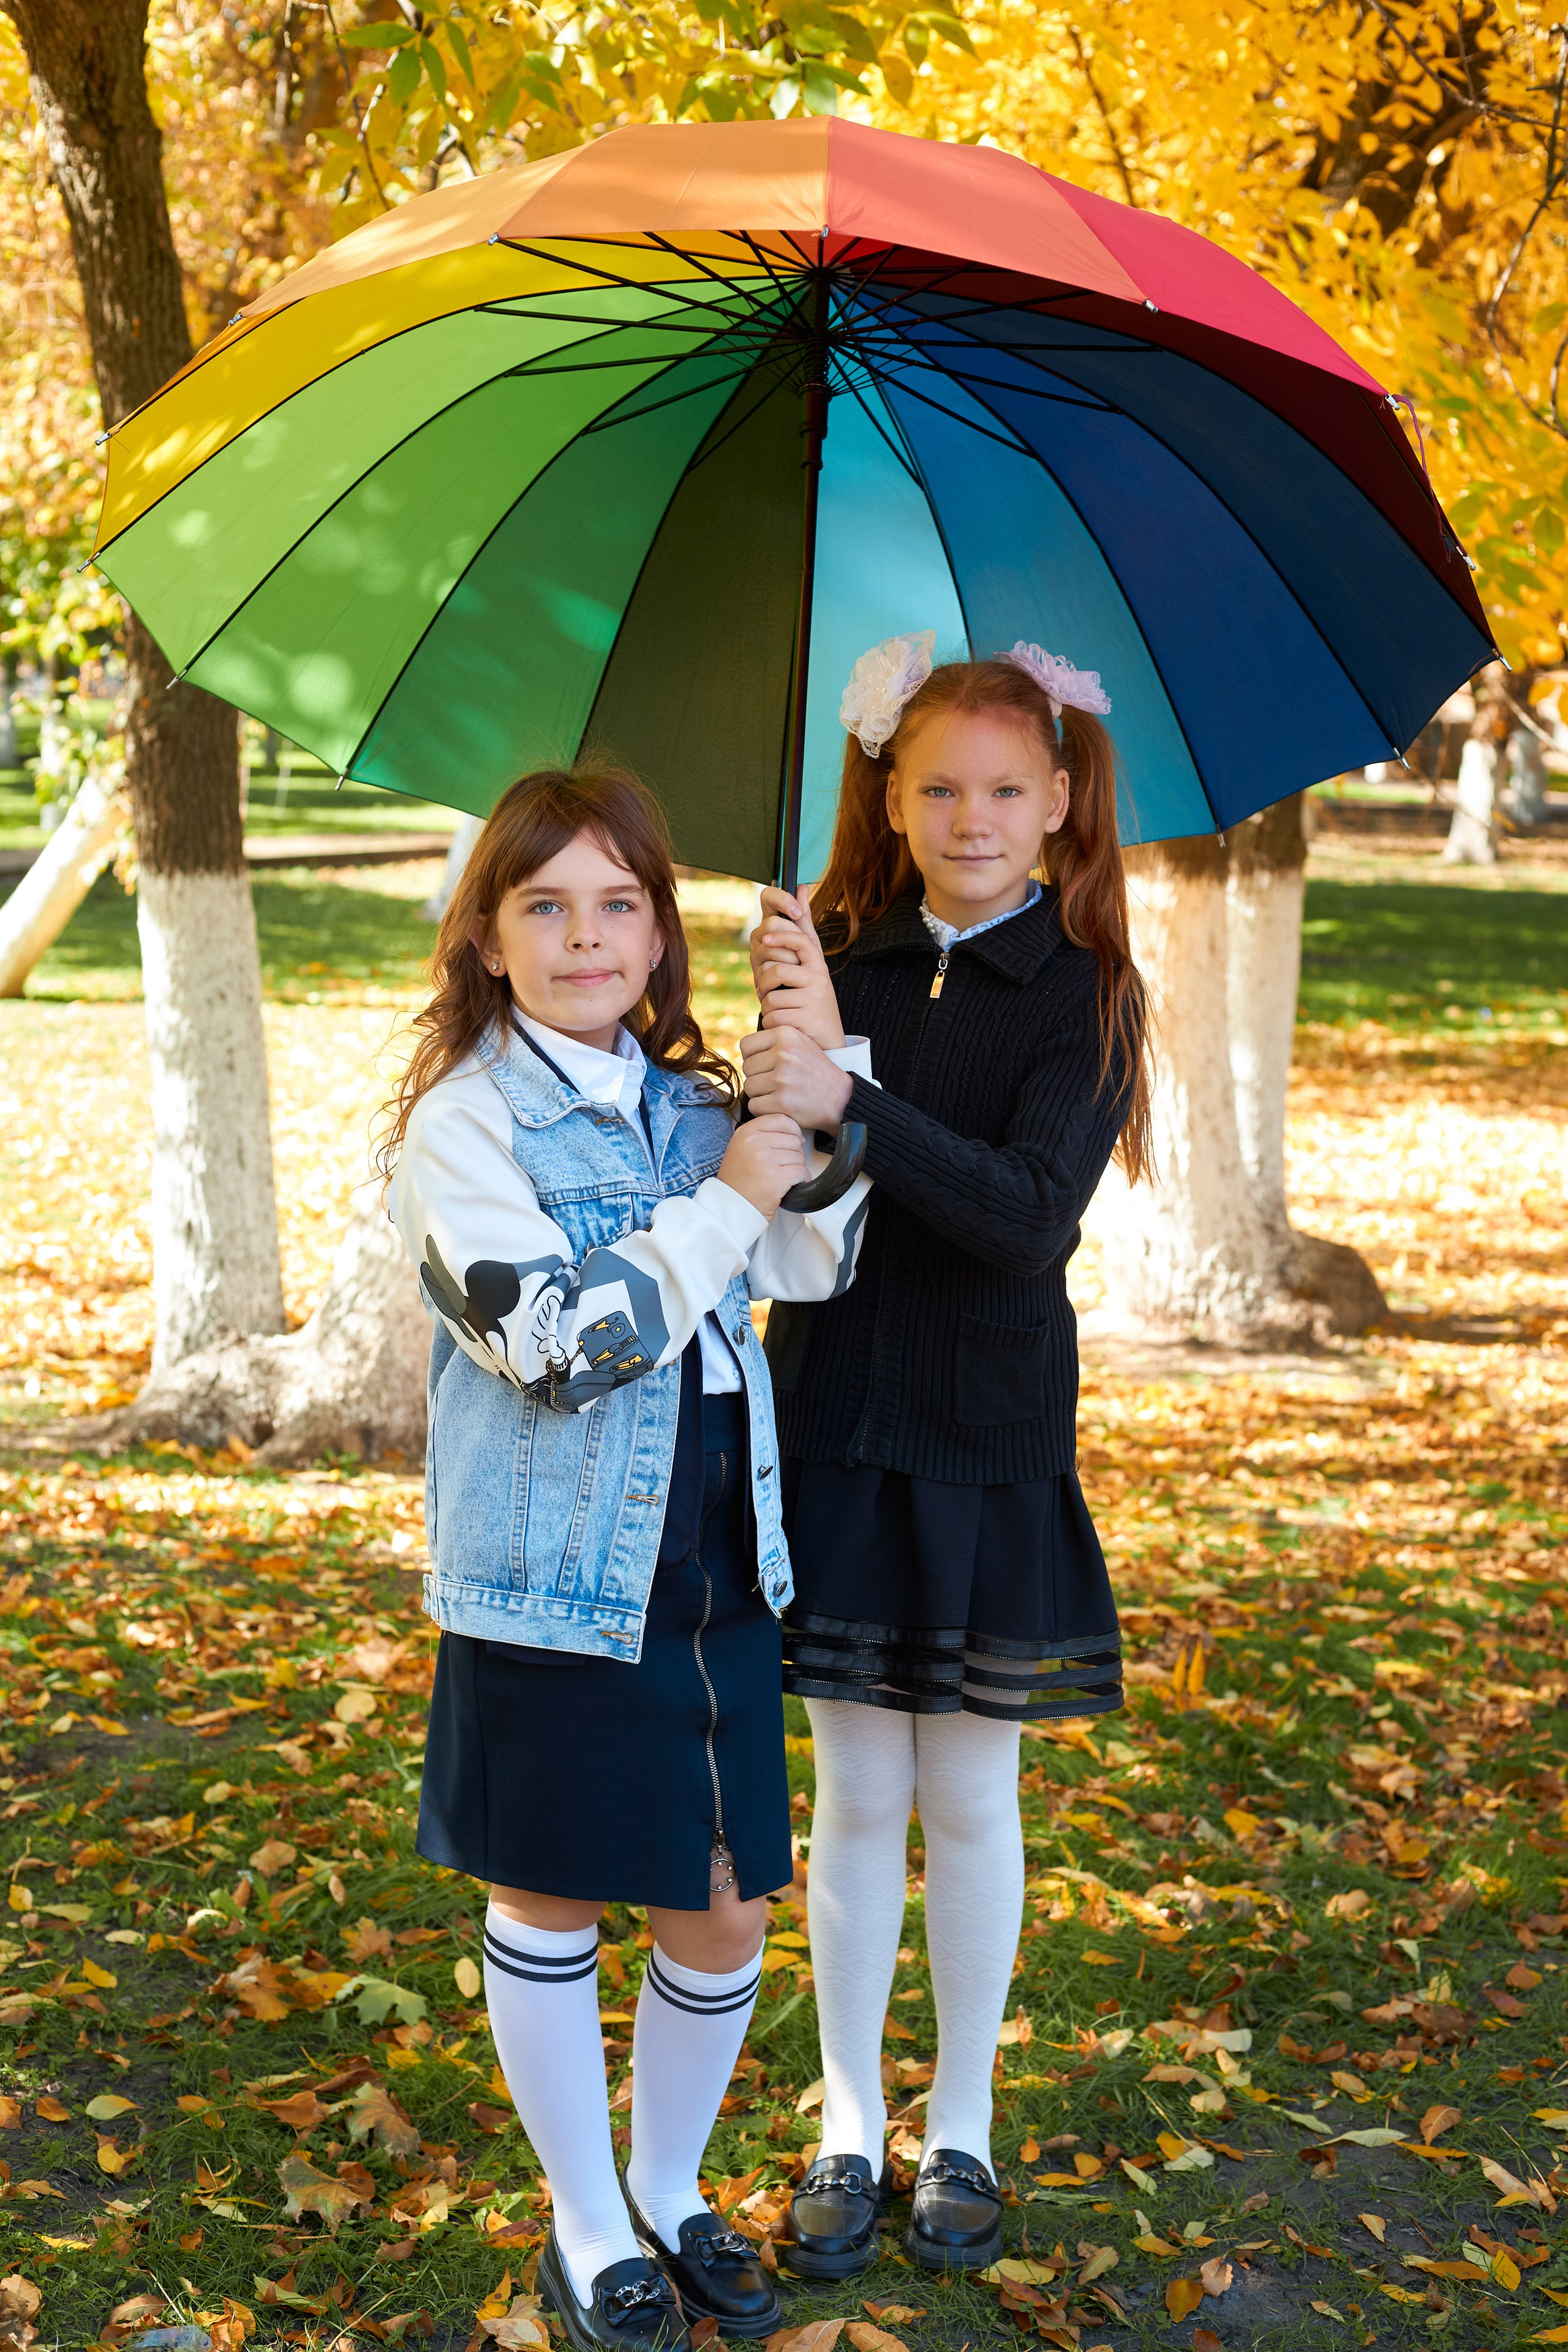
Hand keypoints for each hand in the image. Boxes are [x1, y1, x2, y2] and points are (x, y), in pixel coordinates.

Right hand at [718, 1114, 809, 1214]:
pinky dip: (802, 1179)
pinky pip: (802, 1172)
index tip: (794, 1140)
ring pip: (799, 1157)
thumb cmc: (739, 1180)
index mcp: (746, 1132)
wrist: (732, 1206)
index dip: (793, 1130)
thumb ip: (763, 1134)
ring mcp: (766, 1160)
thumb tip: (796, 1133)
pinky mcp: (776, 1178)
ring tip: (783, 1177)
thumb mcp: (742, 1147)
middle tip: (783, 1166)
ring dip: (796, 1168)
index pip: (781, 1119)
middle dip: (794, 1154)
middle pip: (793, 1140)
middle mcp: (754, 1142)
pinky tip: (791, 1185)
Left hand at [739, 1027, 853, 1132]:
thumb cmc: (815, 1072)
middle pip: (747, 1067)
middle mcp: (784, 1054)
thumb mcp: (800, 1044)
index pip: (746, 1045)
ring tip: (780, 1093)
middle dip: (757, 1077)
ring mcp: (782, 1079)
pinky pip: (754, 1106)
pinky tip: (780, 1106)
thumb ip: (773, 1042)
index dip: (753, 1057)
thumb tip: (743, 1048)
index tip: (766, 1066)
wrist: (841, 1098)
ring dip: (760, 1094)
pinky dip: (764, 1109)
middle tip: (777, 1083)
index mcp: (786, 1035)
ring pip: (749, 1087)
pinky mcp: (782, 1102)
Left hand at [749, 886, 844, 1045]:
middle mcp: (819, 973)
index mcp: (816, 959)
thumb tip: (802, 885)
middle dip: (761, 979)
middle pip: (776, 965)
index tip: (765, 940)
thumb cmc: (811, 996)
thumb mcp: (809, 960)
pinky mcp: (807, 1016)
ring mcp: (815, 995)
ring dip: (765, 1001)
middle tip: (764, 988)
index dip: (780, 934)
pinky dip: (770, 1020)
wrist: (827, 1040)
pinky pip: (772, 1012)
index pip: (800, 936)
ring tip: (774, 1006)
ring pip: (770, 992)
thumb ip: (803, 925)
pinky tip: (782, 1023)